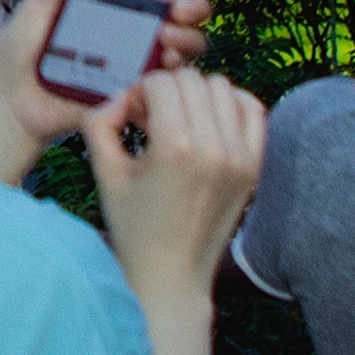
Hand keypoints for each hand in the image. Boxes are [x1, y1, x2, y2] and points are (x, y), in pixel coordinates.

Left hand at [0, 0, 227, 189]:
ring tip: (165, 35)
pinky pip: (171, 82)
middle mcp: (141, 26)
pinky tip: (163, 64)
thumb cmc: (23, 46)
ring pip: (190, 44)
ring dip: (188, 36)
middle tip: (180, 3)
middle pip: (190, 9)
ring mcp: (142, 59)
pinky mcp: (138, 91)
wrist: (11, 101)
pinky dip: (174, 70)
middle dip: (197, 2)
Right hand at [84, 64, 266, 304]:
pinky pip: (253, 110)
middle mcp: (214, 147)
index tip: (131, 118)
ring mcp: (240, 157)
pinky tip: (210, 122)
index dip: (138, 93)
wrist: (171, 276)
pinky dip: (232, 104)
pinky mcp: (254, 167)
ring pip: (222, 87)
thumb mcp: (105, 173)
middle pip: (191, 79)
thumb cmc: (133, 227)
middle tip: (152, 119)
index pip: (160, 83)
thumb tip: (123, 97)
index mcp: (176, 146)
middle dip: (166, 90)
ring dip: (196, 95)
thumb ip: (100, 120)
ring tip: (180, 122)